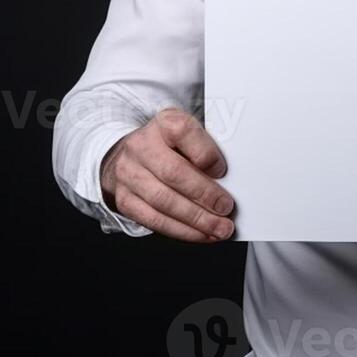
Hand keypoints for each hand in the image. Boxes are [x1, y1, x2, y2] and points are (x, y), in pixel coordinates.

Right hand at [99, 107, 235, 241]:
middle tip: (226, 208)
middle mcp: (141, 146)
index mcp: (163, 123)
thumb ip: (207, 149)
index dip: (205, 153)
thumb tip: (231, 180)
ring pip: (163, 201)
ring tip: (219, 228)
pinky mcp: (124, 200)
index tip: (223, 171)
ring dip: (196, 219)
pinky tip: (201, 233)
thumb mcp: (189, 134)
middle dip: (204, 195)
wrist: (130, 155)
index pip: (183, 132)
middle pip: (173, 173)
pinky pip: (153, 220)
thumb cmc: (169, 145)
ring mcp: (129, 174)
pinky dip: (181, 230)